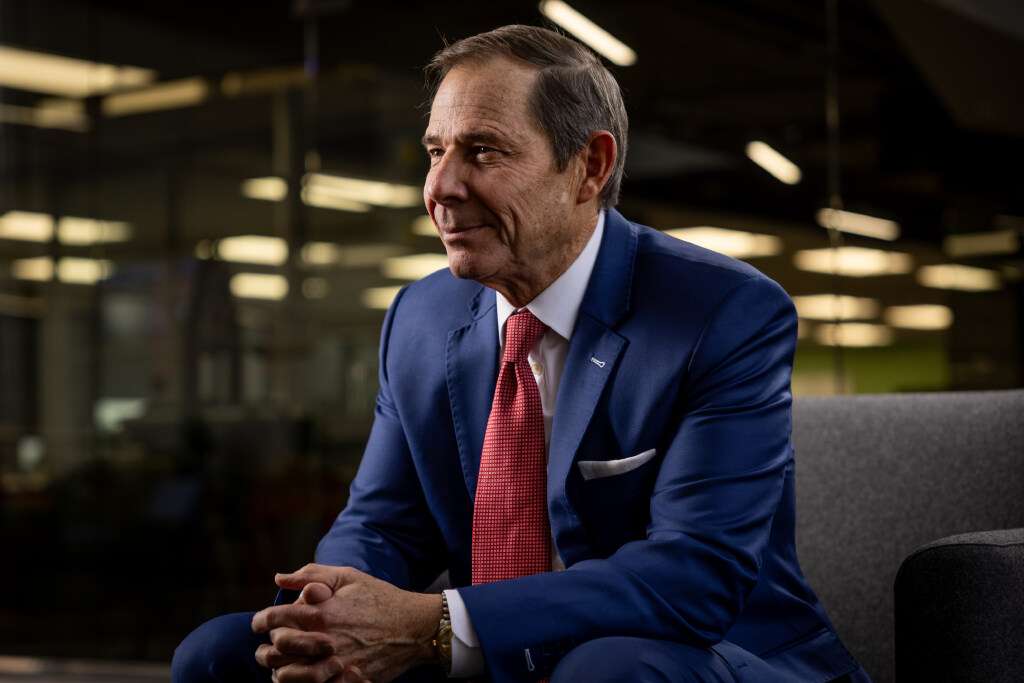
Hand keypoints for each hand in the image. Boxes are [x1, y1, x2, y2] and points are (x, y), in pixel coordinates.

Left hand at [252, 564, 441, 682]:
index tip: (258, 624)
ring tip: (279, 668)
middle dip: (266, 649)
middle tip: (267, 648)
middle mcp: (325, 638)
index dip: (260, 621)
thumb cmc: (380, 598)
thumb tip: (279, 578)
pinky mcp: (348, 679)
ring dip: (280, 672)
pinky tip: (302, 679)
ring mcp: (336, 663)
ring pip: (291, 676)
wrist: (414, 627)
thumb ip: (311, 574)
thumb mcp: (348, 577)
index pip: (275, 619)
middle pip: (278, 649)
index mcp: (322, 611)